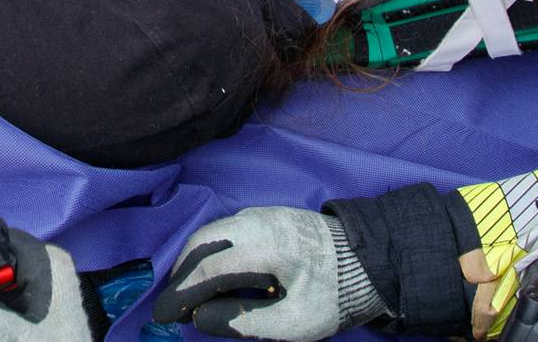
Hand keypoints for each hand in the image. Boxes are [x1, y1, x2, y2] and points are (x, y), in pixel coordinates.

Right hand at [151, 206, 379, 340]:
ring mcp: (263, 214)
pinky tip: (209, 273)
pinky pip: (226, 229)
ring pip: (212, 232)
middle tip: (171, 308)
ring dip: (193, 262)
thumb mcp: (294, 322)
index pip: (210, 268)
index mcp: (267, 246)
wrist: (372, 260)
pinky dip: (208, 251)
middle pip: (204, 243)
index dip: (182, 294)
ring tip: (186, 294)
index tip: (164, 317)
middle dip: (181, 276)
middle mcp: (258, 221)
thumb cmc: (334, 295)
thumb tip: (201, 318)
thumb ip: (245, 321)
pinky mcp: (268, 215)